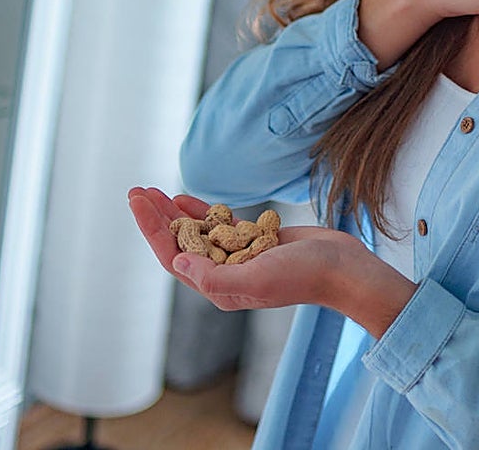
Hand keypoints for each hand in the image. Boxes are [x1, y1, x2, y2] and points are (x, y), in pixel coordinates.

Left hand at [127, 187, 415, 335]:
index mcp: (218, 288)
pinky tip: (186, 198)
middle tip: (137, 189)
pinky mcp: (255, 242)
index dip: (151, 228)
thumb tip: (177, 263)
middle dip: (156, 217)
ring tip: (154, 191)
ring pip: (196, 233)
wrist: (342, 268)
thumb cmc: (303, 276)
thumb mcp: (257, 280)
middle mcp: (224, 274)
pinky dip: (201, 211)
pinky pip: (219, 225)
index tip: (137, 201)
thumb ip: (214, 277)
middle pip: (178, 243)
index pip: (172, 256)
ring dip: (174, 212)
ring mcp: (239, 257)